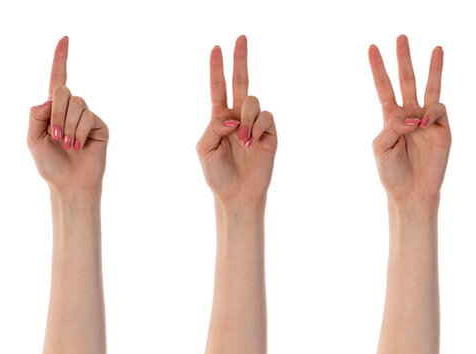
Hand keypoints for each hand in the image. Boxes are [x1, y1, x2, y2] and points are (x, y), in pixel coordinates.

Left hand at [27, 36, 108, 198]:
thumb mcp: (32, 138)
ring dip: (68, 126)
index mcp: (53, 110)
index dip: (60, 59)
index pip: (57, 79)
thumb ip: (36, 114)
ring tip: (68, 145)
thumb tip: (52, 99)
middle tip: (55, 135)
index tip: (65, 38)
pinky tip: (79, 146)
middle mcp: (71, 110)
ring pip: (76, 104)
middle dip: (56, 113)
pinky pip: (88, 117)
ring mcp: (87, 117)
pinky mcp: (100, 126)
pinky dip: (79, 132)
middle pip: (63, 91)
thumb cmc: (50, 164)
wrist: (70, 184)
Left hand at [197, 35, 276, 205]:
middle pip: (241, 81)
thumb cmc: (217, 174)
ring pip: (252, 101)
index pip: (218, 87)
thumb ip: (214, 126)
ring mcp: (255, 124)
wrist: (237, 194)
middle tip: (241, 37)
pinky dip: (257, 126)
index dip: (217, 68)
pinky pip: (266, 116)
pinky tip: (252, 141)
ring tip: (242, 140)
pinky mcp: (270, 133)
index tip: (216, 47)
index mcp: (219, 117)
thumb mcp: (204, 148)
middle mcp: (238, 116)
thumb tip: (232, 116)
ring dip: (245, 118)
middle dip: (241, 59)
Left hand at [368, 35, 449, 206]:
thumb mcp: (380, 147)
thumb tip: (413, 116)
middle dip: (404, 59)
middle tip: (402, 37)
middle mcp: (410, 114)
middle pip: (406, 80)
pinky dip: (430, 112)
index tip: (372, 48)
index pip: (383, 86)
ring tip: (437, 49)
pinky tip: (423, 124)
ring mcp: (427, 120)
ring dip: (434, 68)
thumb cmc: (392, 173)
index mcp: (390, 117)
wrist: (412, 192)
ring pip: (431, 88)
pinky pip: (438, 109)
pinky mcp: (443, 128)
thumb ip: (392, 125)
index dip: (378, 68)